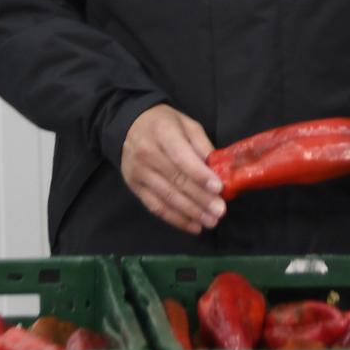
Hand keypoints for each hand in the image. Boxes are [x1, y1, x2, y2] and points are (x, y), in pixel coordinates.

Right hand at [121, 104, 225, 233]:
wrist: (129, 126)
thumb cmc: (164, 124)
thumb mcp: (186, 124)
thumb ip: (202, 145)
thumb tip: (220, 169)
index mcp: (162, 133)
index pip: (182, 158)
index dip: (200, 175)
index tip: (218, 188)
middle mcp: (147, 154)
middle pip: (176, 181)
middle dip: (200, 199)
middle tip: (220, 211)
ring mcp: (138, 173)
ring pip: (167, 197)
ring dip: (191, 213)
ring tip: (210, 221)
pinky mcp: (135, 187)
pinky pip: (156, 207)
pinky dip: (176, 219)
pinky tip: (193, 226)